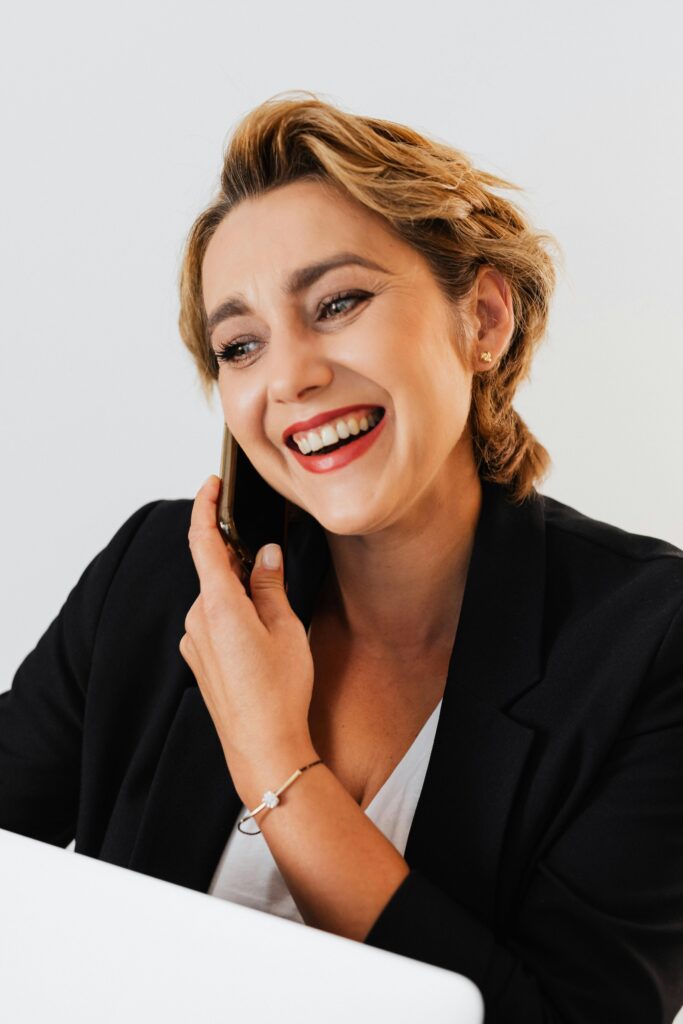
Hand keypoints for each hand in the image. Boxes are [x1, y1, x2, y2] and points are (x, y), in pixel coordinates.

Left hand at [179, 475, 315, 792]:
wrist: (262, 747)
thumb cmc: (277, 693)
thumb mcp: (285, 628)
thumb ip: (270, 584)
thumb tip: (265, 554)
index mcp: (218, 604)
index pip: (203, 541)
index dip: (206, 507)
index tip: (212, 484)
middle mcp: (197, 619)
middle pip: (214, 571)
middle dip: (241, 561)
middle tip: (272, 565)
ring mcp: (194, 641)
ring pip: (216, 598)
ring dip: (241, 593)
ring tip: (276, 618)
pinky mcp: (199, 658)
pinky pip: (214, 621)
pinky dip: (234, 614)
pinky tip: (261, 638)